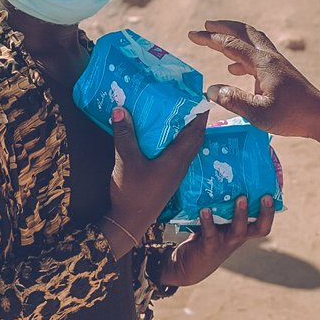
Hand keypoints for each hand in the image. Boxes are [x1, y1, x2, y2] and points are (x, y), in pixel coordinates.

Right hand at [105, 107, 206, 257]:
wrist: (129, 223)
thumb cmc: (132, 192)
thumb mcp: (126, 161)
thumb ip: (124, 135)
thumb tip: (120, 109)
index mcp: (177, 159)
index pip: (196, 132)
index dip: (200, 113)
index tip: (200, 96)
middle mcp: (181, 165)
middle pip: (195, 138)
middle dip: (194, 119)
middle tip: (187, 101)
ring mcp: (175, 173)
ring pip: (187, 147)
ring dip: (186, 131)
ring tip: (178, 114)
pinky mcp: (167, 178)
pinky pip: (177, 155)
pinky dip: (176, 142)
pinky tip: (165, 137)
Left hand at [160, 195, 275, 285]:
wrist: (187, 265)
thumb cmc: (205, 237)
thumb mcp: (216, 221)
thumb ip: (220, 205)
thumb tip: (221, 175)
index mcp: (242, 231)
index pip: (263, 223)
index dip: (270, 211)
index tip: (272, 193)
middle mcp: (237, 237)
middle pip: (260, 229)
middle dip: (265, 213)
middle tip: (265, 196)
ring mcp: (224, 243)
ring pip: (238, 230)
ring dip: (241, 215)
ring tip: (240, 198)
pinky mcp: (209, 247)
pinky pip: (211, 233)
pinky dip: (208, 221)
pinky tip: (204, 210)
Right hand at [188, 20, 319, 137]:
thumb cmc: (292, 116)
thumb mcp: (259, 113)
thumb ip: (233, 100)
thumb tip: (211, 90)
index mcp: (263, 63)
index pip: (231, 44)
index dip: (210, 38)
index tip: (192, 34)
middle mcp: (270, 57)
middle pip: (245, 32)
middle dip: (224, 27)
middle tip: (206, 25)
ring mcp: (277, 64)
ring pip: (252, 41)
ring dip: (234, 38)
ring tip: (216, 41)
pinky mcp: (280, 72)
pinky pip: (257, 56)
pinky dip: (242, 55)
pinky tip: (234, 68)